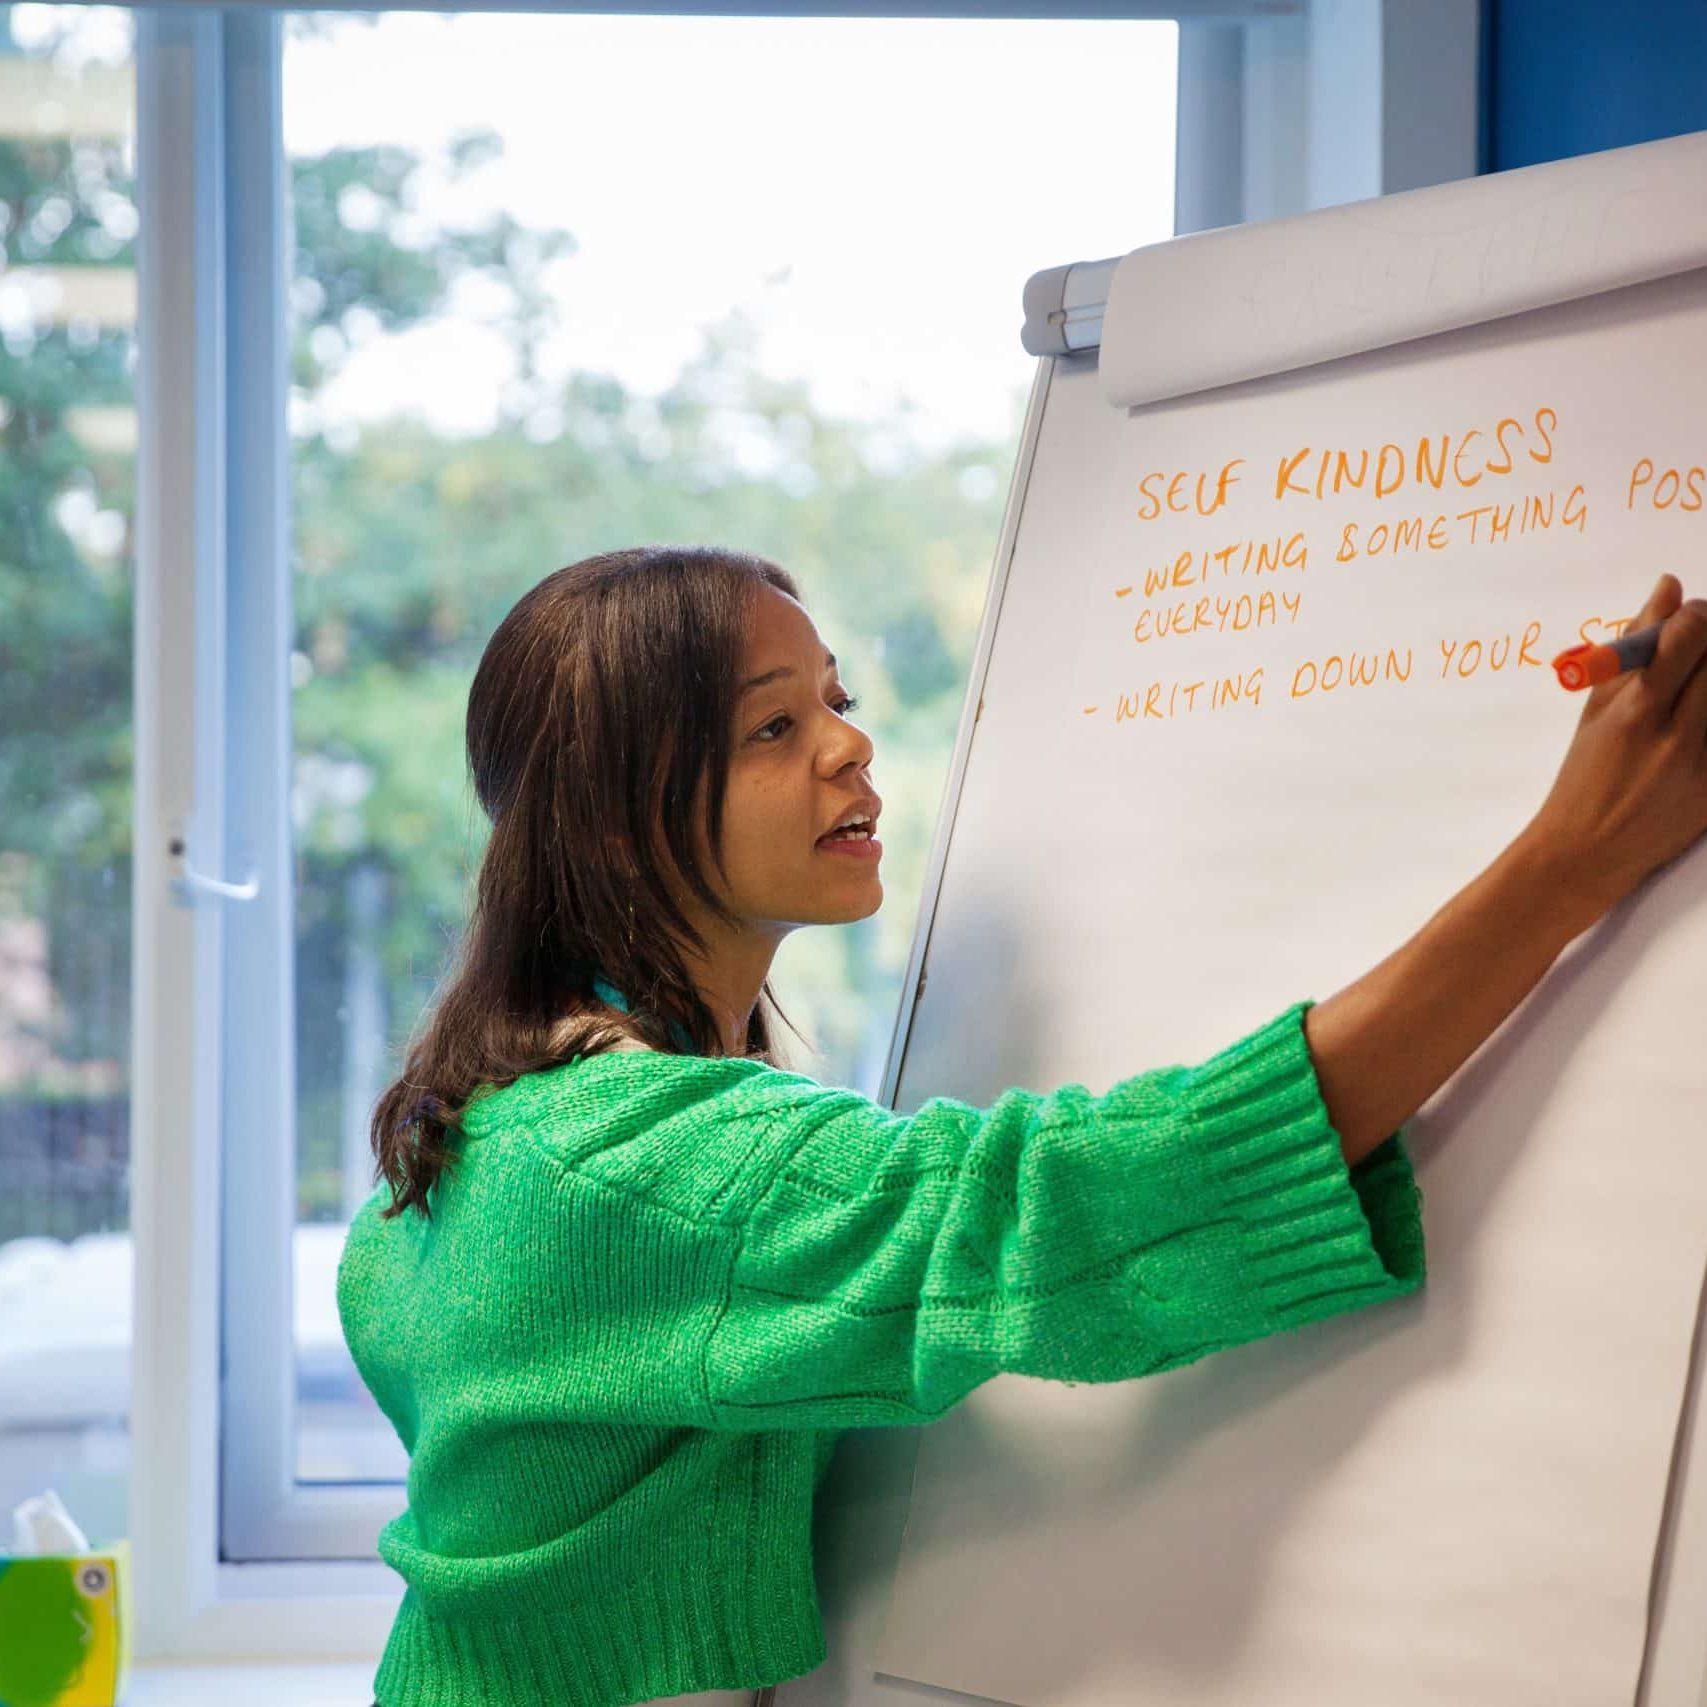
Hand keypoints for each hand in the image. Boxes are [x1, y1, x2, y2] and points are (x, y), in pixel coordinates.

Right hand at [1520, 573, 1706, 921]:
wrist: (1586, 853)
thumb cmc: (1583, 779)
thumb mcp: (1597, 710)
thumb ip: (1633, 646)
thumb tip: (1667, 588)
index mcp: (1634, 713)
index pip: (1686, 637)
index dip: (1696, 617)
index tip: (1693, 618)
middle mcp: (1674, 737)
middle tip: (1702, 648)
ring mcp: (1703, 766)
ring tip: (1696, 690)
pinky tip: (1699, 720)